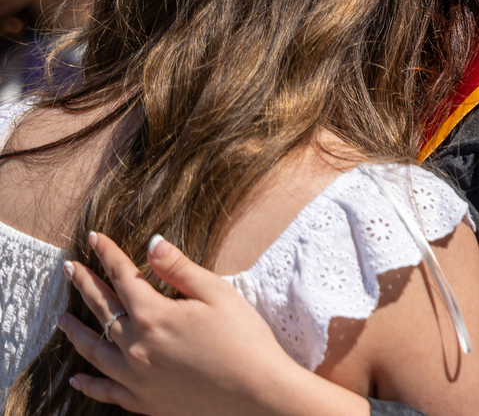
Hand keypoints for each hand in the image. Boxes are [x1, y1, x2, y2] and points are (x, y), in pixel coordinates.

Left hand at [58, 232, 367, 415]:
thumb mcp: (215, 293)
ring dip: (77, 332)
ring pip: (95, 352)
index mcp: (155, 316)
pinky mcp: (145, 402)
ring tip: (62, 319)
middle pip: (103, 310)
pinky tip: (78, 377)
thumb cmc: (243, 338)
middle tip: (69, 268)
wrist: (256, 393)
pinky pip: (106, 392)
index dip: (108, 255)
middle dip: (85, 285)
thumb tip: (152, 245)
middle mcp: (136, 348)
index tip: (94, 238)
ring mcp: (137, 378)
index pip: (122, 278)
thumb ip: (179, 269)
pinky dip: (89, 383)